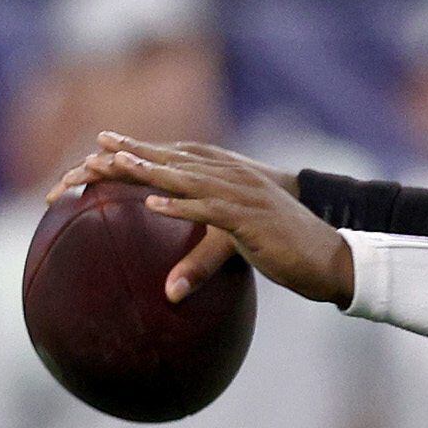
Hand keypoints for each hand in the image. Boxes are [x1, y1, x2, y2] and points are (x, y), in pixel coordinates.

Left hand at [53, 133, 354, 306]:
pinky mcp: (252, 220)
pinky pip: (211, 210)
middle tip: (94, 147)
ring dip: (150, 171)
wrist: (333, 258)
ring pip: (188, 178)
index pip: (179, 159)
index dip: (142, 151)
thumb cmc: (291, 250)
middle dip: (135, 154)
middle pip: (175, 162)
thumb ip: (205, 254)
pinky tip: (155, 205)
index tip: (104, 145)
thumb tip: (174, 282)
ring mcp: (244, 196)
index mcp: (232, 178)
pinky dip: (182, 206)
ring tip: (114, 165)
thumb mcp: (241, 244)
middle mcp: (235, 179)